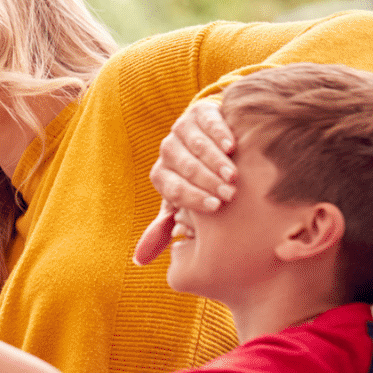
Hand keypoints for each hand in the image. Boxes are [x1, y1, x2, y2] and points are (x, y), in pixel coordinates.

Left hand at [134, 98, 237, 264]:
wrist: (212, 143)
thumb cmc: (200, 183)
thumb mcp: (183, 205)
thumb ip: (165, 228)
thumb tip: (139, 261)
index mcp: (162, 175)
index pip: (174, 189)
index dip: (193, 199)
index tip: (215, 208)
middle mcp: (168, 150)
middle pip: (186, 167)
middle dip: (208, 183)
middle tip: (229, 195)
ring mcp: (182, 129)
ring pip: (197, 145)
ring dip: (215, 162)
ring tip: (234, 176)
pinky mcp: (200, 112)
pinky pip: (209, 122)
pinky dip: (220, 134)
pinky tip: (233, 147)